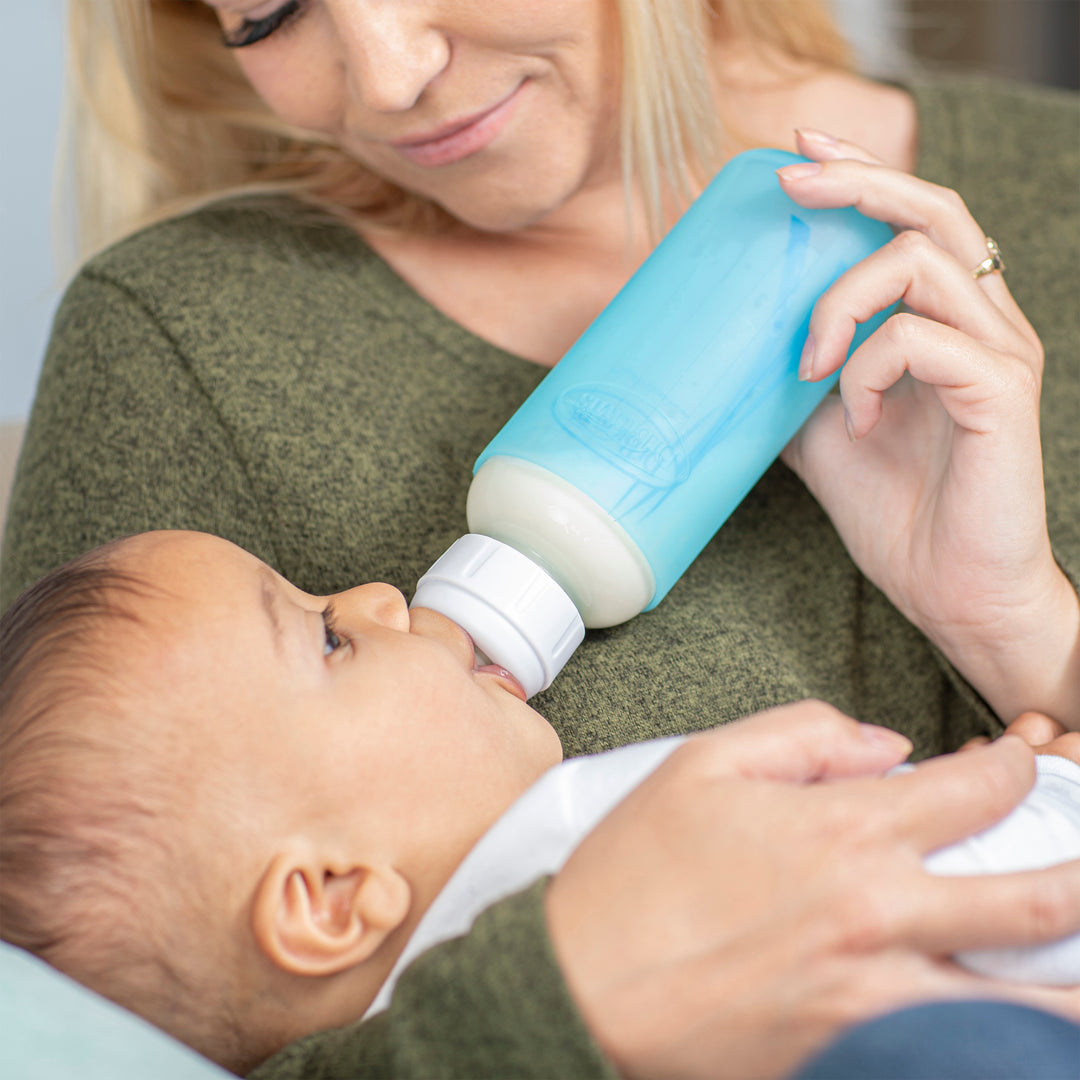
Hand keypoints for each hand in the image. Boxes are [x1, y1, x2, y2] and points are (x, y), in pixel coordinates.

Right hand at [545, 701, 1079, 1079]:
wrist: (584, 986)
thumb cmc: (636, 870)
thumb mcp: (701, 762)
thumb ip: (803, 734)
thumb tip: (888, 745)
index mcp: (843, 830)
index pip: (973, 790)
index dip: (1014, 768)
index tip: (1020, 763)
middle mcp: (880, 914)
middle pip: (1039, 900)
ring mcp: (878, 997)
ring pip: (1028, 1003)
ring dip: (1075, 982)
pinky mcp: (856, 1055)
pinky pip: (964, 1054)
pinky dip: (1006, 1043)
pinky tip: (1023, 1035)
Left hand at [777, 129, 1079, 727]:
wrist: (950, 590)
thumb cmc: (896, 511)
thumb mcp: (822, 433)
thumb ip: (793, 383)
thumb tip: (721, 355)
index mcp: (944, 321)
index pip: (913, 219)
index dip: (860, 174)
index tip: (796, 157)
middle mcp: (981, 321)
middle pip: (931, 210)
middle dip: (855, 181)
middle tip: (789, 179)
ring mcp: (998, 352)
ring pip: (923, 261)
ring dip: (842, 299)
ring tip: (806, 364)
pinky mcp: (1002, 392)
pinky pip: (923, 340)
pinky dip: (867, 368)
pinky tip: (853, 417)